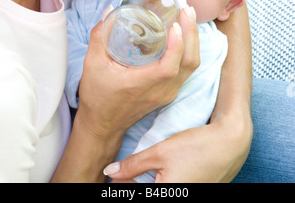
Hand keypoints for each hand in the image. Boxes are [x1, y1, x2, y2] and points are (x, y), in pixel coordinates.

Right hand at [77, 6, 199, 142]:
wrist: (103, 125)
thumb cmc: (97, 97)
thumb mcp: (93, 64)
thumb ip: (99, 35)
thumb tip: (110, 11)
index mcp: (142, 84)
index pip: (170, 66)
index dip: (177, 45)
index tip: (176, 23)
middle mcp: (160, 90)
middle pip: (189, 63)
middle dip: (192, 34)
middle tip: (187, 10)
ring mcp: (167, 93)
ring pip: (192, 66)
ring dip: (193, 41)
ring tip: (188, 17)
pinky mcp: (169, 92)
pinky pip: (187, 70)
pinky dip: (189, 50)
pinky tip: (184, 35)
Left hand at [104, 116, 252, 182]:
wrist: (230, 143)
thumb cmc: (196, 146)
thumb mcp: (160, 152)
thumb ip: (133, 164)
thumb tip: (110, 172)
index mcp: (164, 196)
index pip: (131, 193)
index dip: (121, 185)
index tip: (115, 176)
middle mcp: (177, 199)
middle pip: (146, 191)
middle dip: (133, 182)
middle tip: (125, 172)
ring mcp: (188, 196)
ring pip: (158, 191)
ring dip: (147, 182)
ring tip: (143, 169)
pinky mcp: (195, 192)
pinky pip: (170, 190)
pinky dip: (161, 183)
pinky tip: (161, 172)